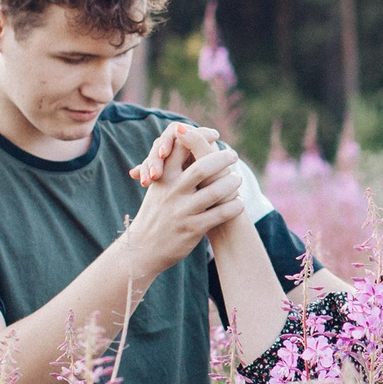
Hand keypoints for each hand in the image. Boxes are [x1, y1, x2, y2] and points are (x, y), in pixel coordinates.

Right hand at [118, 132, 243, 273]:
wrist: (143, 248)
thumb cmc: (157, 212)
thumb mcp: (158, 186)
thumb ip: (171, 166)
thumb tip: (185, 136)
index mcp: (163, 177)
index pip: (180, 148)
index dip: (199, 136)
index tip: (215, 135)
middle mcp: (171, 192)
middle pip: (201, 168)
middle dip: (222, 159)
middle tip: (233, 155)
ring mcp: (181, 211)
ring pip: (214, 192)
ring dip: (231, 183)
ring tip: (237, 179)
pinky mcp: (191, 229)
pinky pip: (219, 214)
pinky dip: (233, 207)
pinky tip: (239, 203)